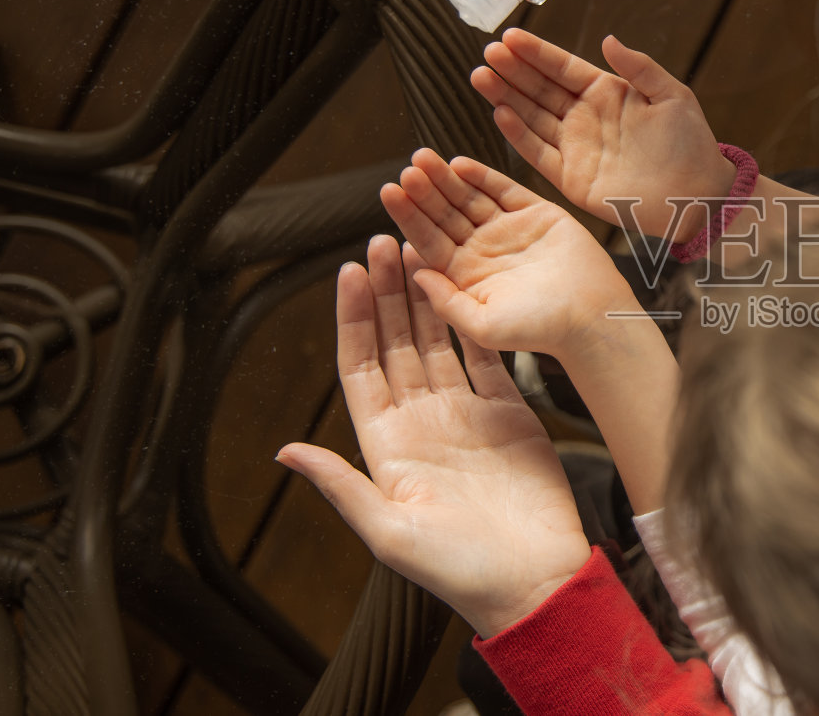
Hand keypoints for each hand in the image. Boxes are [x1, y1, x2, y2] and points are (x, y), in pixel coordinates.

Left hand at [276, 237, 591, 637]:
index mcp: (387, 447)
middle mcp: (421, 423)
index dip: (352, 319)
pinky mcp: (508, 414)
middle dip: (387, 293)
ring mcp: (465, 415)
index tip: (348, 272)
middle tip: (383, 239)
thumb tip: (284, 451)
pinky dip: (473, 324)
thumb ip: (341, 485)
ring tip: (418, 249)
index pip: (359, 368)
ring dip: (425, 299)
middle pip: (396, 344)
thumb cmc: (459, 569)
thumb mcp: (388, 531)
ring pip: (437, 343)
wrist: (533, 579)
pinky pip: (486, 359)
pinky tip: (464, 290)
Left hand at [379, 148, 640, 358]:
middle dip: (424, 193)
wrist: (591, 316)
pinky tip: (459, 164)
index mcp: (465, 276)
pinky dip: (482, 175)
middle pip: (444, 214)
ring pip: (469, 198)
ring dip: (446, 179)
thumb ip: (445, 302)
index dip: (409, 217)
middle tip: (406, 171)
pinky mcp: (536, 212)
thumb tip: (415, 274)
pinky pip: (504, 189)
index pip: (428, 241)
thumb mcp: (482, 326)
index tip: (389, 193)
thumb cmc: (540, 329)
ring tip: (423, 159)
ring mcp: (508, 229)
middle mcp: (482, 249)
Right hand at [471, 28, 733, 240]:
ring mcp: (576, 146)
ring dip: (506, 96)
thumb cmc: (691, 144)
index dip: (536, 52)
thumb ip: (639, 68)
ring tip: (481, 76)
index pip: (563, 67)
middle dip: (513, 70)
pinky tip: (499, 112)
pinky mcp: (571, 178)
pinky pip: (538, 153)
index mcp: (607, 93)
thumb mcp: (672, 96)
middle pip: (540, 89)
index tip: (510, 36)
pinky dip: (518, 135)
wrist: (697, 194)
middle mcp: (585, 117)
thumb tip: (608, 40)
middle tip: (487, 53)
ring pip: (532, 116)